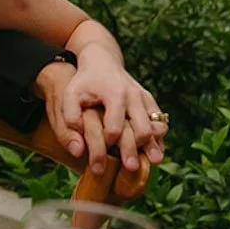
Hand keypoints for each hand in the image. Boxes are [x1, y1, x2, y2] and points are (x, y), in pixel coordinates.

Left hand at [39, 53, 165, 176]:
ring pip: (155, 125)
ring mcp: (143, 97)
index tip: (103, 149)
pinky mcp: (148, 99)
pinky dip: (158, 136)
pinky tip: (154, 151)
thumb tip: (78, 150)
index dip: (108, 142)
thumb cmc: (83, 81)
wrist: (101, 60)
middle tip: (131, 168)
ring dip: (154, 145)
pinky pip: (159, 120)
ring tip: (152, 161)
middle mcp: (133, 96)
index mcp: (114, 95)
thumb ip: (70, 118)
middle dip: (136, 149)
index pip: (115, 127)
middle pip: (141, 129)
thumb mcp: (70, 95)